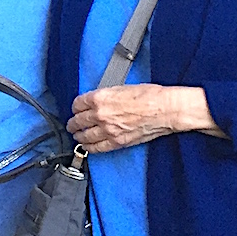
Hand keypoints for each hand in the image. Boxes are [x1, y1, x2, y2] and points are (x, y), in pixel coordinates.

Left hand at [68, 84, 217, 151]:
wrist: (164, 109)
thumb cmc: (149, 96)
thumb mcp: (122, 87)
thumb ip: (106, 95)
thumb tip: (98, 100)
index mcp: (100, 98)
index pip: (78, 104)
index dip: (76, 107)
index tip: (76, 109)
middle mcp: (100, 114)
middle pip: (78, 121)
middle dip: (73, 123)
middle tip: (72, 124)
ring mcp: (108, 130)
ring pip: (84, 136)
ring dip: (78, 136)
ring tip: (77, 135)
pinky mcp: (117, 142)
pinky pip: (97, 148)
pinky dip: (89, 148)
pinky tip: (86, 146)